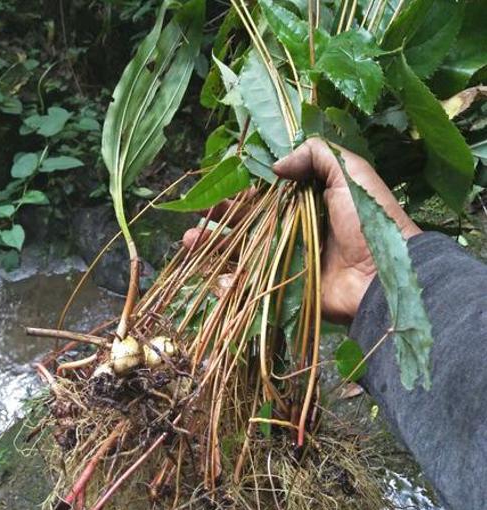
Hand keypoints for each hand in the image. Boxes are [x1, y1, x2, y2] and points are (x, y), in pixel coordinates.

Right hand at [183, 137, 420, 323]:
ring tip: (188, 241)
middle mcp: (293, 233)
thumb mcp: (350, 174)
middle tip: (194, 219)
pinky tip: (210, 276)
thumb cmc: (369, 222)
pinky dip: (228, 283)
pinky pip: (251, 287)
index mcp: (306, 206)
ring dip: (214, 248)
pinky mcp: (286, 290)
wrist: (385, 277)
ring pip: (243, 254)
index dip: (239, 194)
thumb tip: (276, 165)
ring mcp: (287, 263)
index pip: (264, 198)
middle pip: (248, 225)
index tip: (215, 190)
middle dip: (218, 221)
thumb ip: (317, 154)